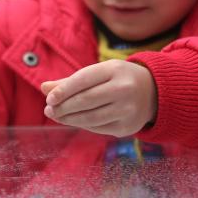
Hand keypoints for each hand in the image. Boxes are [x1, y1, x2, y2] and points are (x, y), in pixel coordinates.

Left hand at [40, 60, 156, 136]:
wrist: (154, 92)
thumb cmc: (118, 79)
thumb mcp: (99, 73)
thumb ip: (71, 81)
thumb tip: (44, 88)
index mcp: (115, 69)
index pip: (84, 80)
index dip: (64, 90)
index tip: (49, 99)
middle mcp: (124, 89)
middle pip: (86, 100)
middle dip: (64, 107)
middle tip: (49, 111)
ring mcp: (128, 109)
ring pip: (91, 117)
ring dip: (69, 119)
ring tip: (57, 116)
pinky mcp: (128, 127)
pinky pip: (99, 128)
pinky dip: (83, 125)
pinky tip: (73, 121)